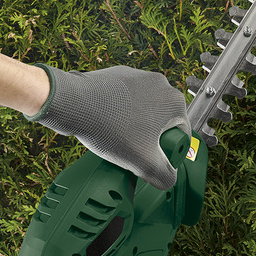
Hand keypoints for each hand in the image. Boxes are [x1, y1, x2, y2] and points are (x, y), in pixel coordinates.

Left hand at [27, 63, 190, 190]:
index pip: (182, 134)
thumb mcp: (144, 163)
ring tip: (117, 139)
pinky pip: (126, 100)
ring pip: (144, 110)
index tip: (151, 159)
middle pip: (163, 121)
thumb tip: (169, 180)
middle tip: (133, 151)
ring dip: (135, 126)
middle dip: (150, 138)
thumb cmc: (110, 128)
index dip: (168, 152)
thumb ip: (165, 177)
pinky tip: (107, 125)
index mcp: (174, 101)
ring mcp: (138, 76)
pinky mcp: (118, 75)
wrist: (73, 104)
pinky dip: (120, 112)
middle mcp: (160, 83)